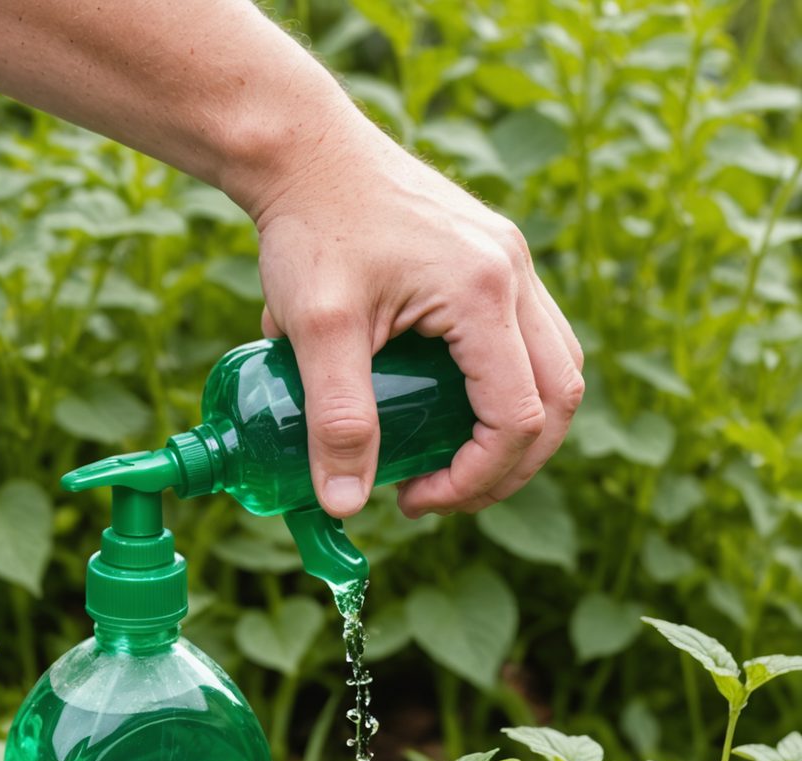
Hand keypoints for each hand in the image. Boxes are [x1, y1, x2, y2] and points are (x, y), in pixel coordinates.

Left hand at [250, 114, 583, 518]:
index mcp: (484, 293)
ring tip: (453, 460)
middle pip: (558, 398)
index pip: (517, 417)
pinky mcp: (493, 257)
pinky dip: (507, 387)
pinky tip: (451, 404)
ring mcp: (511, 261)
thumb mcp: (316, 329)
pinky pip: (528, 338)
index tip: (416, 499)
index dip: (477, 478)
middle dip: (509, 466)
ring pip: (555, 368)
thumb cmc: (308, 229)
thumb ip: (335, 419)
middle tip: (443, 494)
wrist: (303, 152)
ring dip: (518, 428)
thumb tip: (345, 505)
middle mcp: (515, 274)